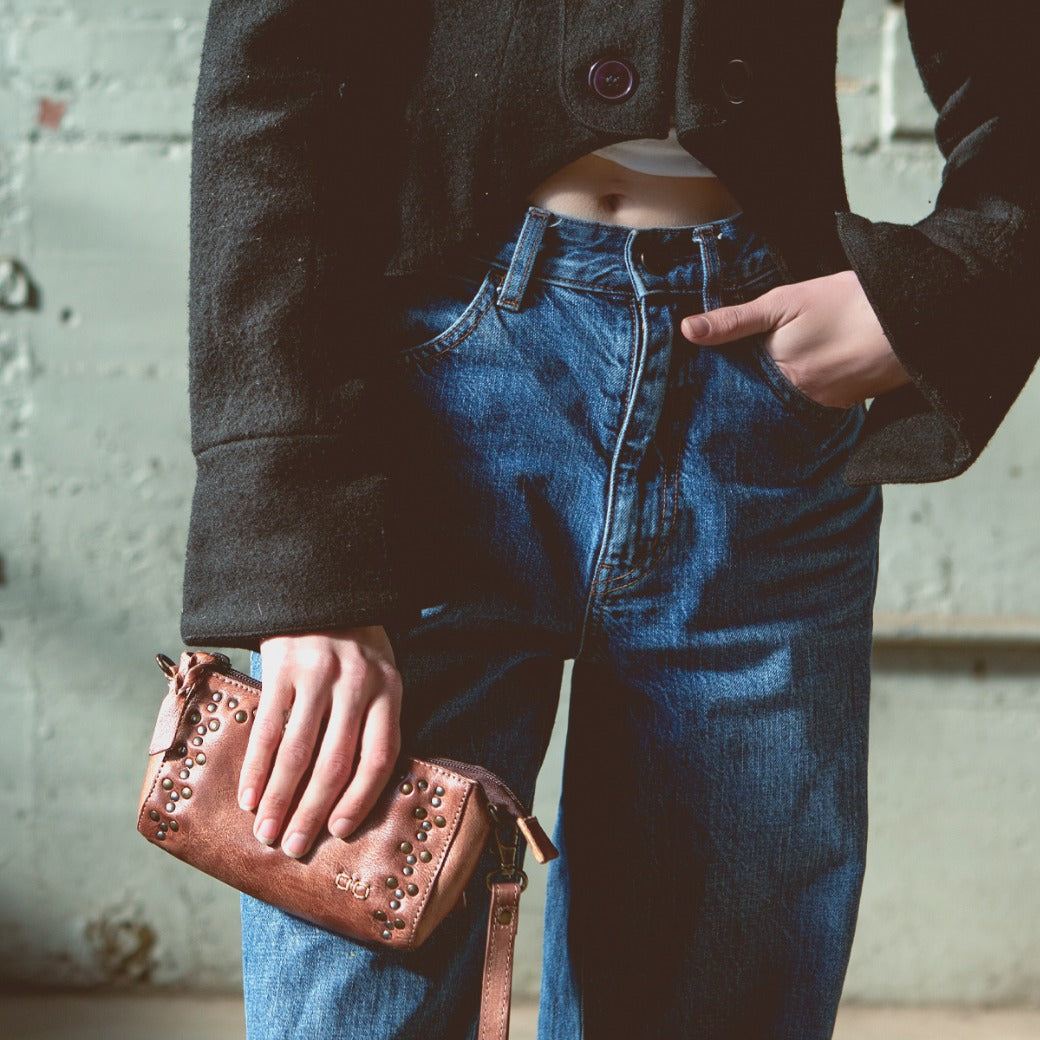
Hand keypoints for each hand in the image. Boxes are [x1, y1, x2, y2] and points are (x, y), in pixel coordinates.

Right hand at [239, 627, 402, 857]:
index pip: (380, 757)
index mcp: (389, 690)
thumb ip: (371, 719)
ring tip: (267, 832)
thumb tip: (349, 792)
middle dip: (312, 812)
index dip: (361, 800)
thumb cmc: (353, 645)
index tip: (341, 833)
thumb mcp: (378, 674)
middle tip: (294, 848)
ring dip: (280, 798)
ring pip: (298, 751)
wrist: (320, 590)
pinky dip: (257, 766)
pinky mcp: (283, 667)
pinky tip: (250, 794)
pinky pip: (268, 727)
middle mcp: (357, 685)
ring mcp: (318, 676)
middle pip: (336, 762)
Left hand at [680, 270, 910, 407]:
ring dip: (769, 398)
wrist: (912, 313)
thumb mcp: (783, 301)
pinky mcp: (845, 406)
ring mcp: (824, 406)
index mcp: (777, 374)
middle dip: (741, 395)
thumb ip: (735, 320)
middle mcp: (798, 399)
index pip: (734, 386)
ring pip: (783, 406)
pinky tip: (793, 386)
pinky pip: (810, 409)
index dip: (717, 382)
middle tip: (715, 392)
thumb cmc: (846, 302)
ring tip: (759, 385)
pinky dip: (797, 400)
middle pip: (758, 400)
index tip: (695, 384)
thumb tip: (687, 330)